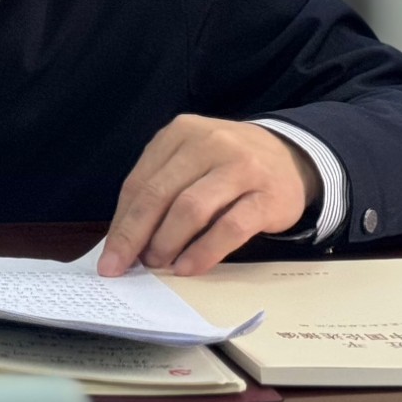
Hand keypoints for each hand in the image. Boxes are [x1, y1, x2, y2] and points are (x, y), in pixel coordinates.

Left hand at [98, 115, 321, 277]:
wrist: (291, 157)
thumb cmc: (227, 165)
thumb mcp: (190, 161)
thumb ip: (160, 188)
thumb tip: (125, 238)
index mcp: (179, 133)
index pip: (139, 182)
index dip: (122, 222)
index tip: (109, 256)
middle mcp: (208, 143)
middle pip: (160, 194)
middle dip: (135, 235)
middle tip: (124, 266)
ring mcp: (240, 167)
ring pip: (191, 208)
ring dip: (168, 242)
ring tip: (158, 265)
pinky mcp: (267, 196)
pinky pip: (229, 228)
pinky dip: (204, 251)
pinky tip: (189, 267)